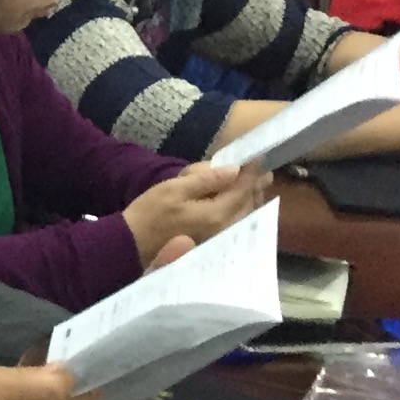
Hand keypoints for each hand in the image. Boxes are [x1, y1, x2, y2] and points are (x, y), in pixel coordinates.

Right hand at [120, 161, 269, 264]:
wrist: (135, 243)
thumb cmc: (150, 212)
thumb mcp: (174, 189)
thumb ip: (205, 180)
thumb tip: (234, 170)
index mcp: (217, 214)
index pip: (241, 189)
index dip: (250, 172)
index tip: (258, 157)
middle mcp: (225, 227)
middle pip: (249, 203)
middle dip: (256, 186)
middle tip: (264, 171)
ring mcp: (221, 236)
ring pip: (246, 214)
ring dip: (252, 198)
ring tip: (257, 184)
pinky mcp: (215, 240)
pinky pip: (237, 222)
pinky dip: (243, 210)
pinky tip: (241, 203)